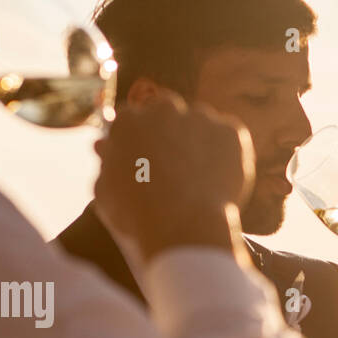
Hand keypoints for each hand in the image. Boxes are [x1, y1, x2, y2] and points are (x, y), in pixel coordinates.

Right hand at [94, 90, 254, 262]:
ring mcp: (200, 117)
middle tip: (178, 170)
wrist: (183, 229)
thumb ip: (107, 165)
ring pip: (201, 126)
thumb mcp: (106, 193)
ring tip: (201, 183)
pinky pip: (231, 139)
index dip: (143, 142)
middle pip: (168, 114)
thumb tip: (107, 148)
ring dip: (201, 145)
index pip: (135, 121)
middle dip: (171, 134)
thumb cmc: (138, 217)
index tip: (150, 161)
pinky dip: (230, 156)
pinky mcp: (231, 132)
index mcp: (128, 120)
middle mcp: (163, 109)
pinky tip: (221, 182)